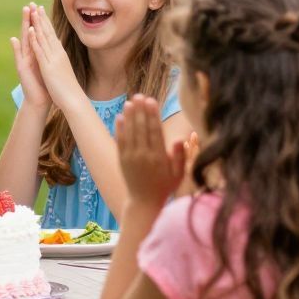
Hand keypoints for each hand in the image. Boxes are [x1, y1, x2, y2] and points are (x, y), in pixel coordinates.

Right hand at [9, 5, 48, 109]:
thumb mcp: (45, 66)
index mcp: (37, 53)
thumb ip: (42, 55)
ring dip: (23, 26)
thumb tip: (42, 45)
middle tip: (29, 4)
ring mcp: (24, 60)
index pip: (36, 34)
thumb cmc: (44, 83)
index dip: (37, 21)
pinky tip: (17, 37)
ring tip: (25, 13)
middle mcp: (29, 54)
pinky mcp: (22, 69)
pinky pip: (20, 56)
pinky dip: (20, 47)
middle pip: (29, 33)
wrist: (39, 99)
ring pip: (24, 40)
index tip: (39, 7)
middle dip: (29, 19)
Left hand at [26, 3, 87, 113]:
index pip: (52, 35)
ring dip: (38, 24)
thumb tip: (60, 56)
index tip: (42, 12)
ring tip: (32, 11)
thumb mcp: (63, 71)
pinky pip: (40, 50)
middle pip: (48, 32)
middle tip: (36, 4)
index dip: (46, 23)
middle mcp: (57, 54)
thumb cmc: (69, 88)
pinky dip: (36, 39)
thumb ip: (60, 62)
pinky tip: (31, 30)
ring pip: (44, 38)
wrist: (73, 99)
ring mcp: (53, 59)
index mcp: (60, 55)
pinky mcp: (48, 66)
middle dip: (41, 18)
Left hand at [115, 94, 186, 214]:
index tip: (152, 101)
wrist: (144, 202)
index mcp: (158, 158)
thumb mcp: (178, 174)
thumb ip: (180, 157)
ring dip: (129, 116)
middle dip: (140, 111)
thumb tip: (178, 139)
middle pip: (141, 129)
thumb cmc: (165, 186)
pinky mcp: (122, 160)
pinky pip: (120, 141)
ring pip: (129, 133)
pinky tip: (119, 116)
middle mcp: (143, 156)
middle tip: (140, 95)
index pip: (155, 132)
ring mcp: (130, 158)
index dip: (153, 115)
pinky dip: (119, 129)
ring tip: (130, 101)